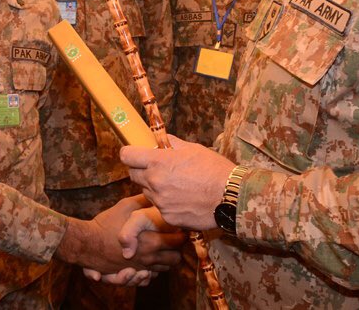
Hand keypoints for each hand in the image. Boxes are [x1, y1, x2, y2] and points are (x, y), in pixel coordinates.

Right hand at [84, 205, 175, 284]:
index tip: (180, 228)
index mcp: (151, 242)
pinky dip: (153, 271)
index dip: (182, 234)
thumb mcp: (126, 206)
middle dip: (176, 250)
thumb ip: (143, 200)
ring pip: (164, 270)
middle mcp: (148, 258)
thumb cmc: (106, 224)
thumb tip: (155, 192)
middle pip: (176, 259)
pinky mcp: (132, 275)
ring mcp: (140, 268)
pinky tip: (149, 261)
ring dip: (165, 261)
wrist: (86, 244)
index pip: (178, 242)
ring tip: (161, 249)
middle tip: (172, 240)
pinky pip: (150, 278)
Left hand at [120, 135, 234, 230]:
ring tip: (175, 185)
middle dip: (141, 170)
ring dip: (153, 187)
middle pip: (133, 175)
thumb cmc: (214, 170)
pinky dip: (166, 203)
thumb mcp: (192, 149)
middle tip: (157, 169)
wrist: (230, 197)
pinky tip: (182, 199)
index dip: (129, 153)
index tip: (134, 154)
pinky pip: (159, 207)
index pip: (127, 155)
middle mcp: (154, 182)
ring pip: (146, 192)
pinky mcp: (167, 217)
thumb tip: (160, 141)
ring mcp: (160, 202)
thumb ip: (171, 144)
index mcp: (158, 162)